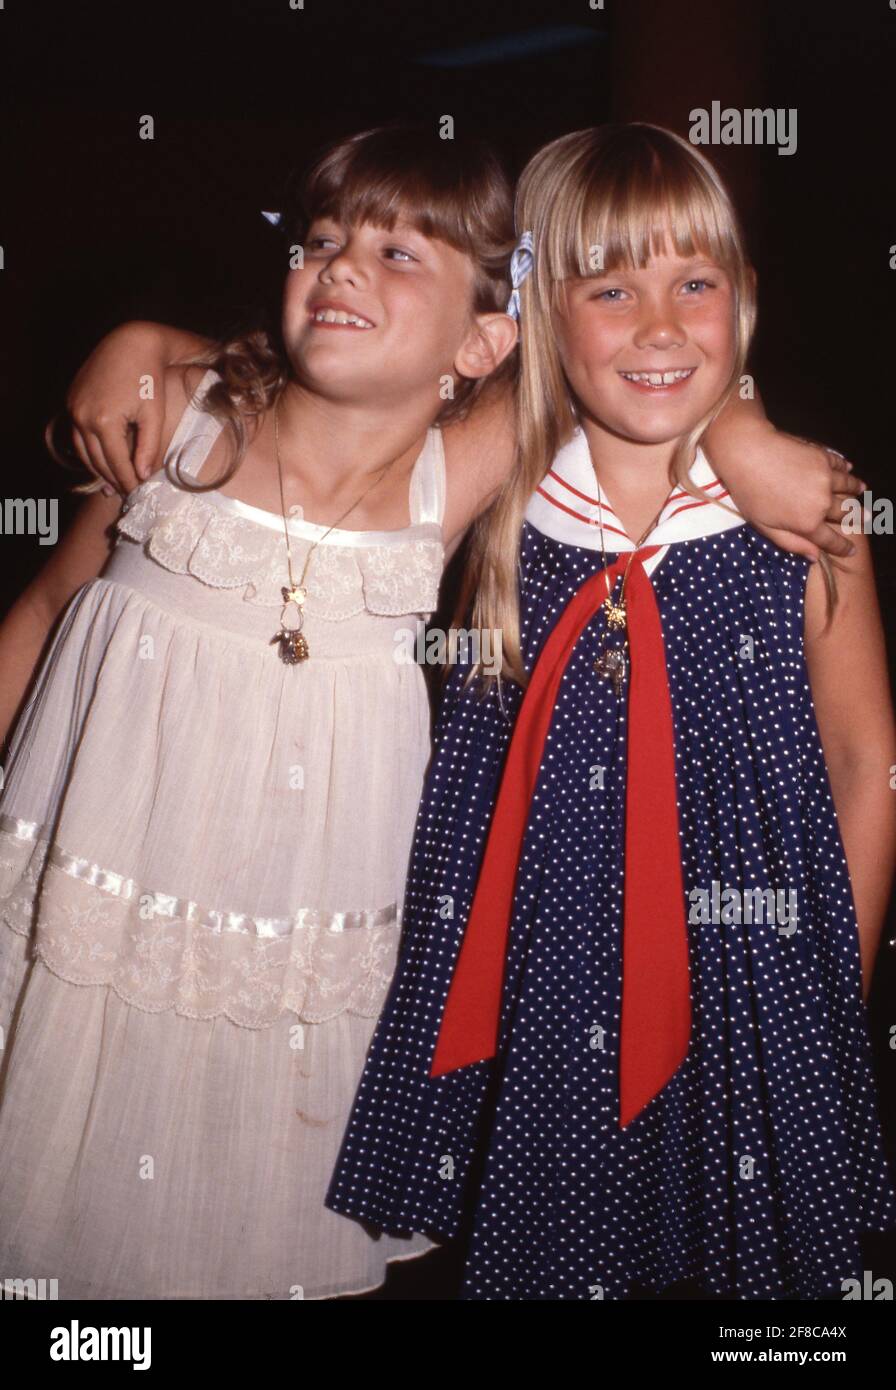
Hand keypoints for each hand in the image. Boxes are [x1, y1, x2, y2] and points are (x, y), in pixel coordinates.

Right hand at [56, 322, 177, 496]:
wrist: (131, 343)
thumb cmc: (149, 377)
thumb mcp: (153, 414)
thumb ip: (148, 447)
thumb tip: (141, 475)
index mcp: (104, 421)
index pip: (116, 463)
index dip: (128, 482)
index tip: (138, 494)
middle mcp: (82, 416)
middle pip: (98, 460)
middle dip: (114, 479)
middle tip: (128, 494)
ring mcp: (73, 408)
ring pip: (84, 451)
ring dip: (98, 469)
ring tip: (114, 484)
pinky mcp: (71, 401)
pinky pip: (78, 435)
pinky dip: (89, 451)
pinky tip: (100, 461)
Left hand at [716, 426, 868, 561]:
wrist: (748, 454)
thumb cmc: (750, 494)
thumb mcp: (765, 527)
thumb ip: (792, 543)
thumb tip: (815, 557)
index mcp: (808, 523)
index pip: (832, 540)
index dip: (843, 548)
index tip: (852, 551)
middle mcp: (823, 502)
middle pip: (846, 513)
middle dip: (857, 518)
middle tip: (866, 518)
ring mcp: (826, 478)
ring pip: (849, 486)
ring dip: (856, 489)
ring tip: (862, 490)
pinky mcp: (823, 457)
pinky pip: (841, 465)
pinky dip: (846, 468)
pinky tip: (849, 468)